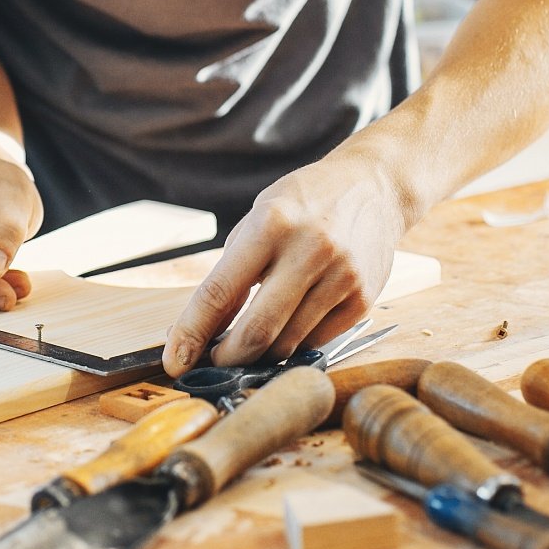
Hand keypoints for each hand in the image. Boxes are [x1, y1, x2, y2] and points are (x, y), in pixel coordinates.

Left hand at [161, 153, 406, 375]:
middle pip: (256, 331)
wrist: (373, 186)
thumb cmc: (303, 204)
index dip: (192, 332)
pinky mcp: (363, 299)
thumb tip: (204, 331)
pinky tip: (287, 328)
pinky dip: (293, 344)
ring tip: (250, 344)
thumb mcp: (258, 219)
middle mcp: (309, 250)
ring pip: (287, 344)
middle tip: (213, 362)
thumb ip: (231, 273)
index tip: (175, 361)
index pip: (219, 292)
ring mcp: (341, 276)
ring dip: (260, 355)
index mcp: (271, 224)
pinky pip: (316, 341)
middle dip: (227, 358)